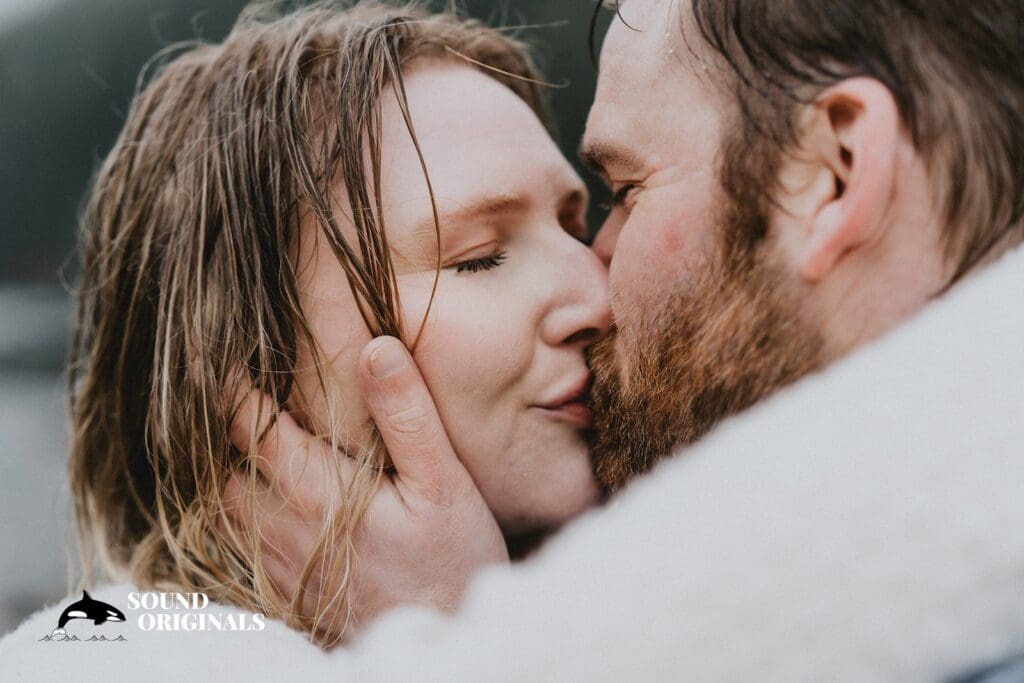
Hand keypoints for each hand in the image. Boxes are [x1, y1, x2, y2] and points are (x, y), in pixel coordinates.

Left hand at [219, 336, 507, 643]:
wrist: (447, 641)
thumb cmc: (454, 558)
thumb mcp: (444, 480)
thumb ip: (407, 415)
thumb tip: (376, 348)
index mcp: (318, 494)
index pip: (250, 428)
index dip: (232, 390)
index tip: (230, 359)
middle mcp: (285, 532)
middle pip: (225, 472)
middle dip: (229, 437)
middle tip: (248, 403)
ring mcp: (281, 569)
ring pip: (226, 513)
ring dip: (233, 478)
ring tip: (256, 450)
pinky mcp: (287, 596)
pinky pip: (240, 551)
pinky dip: (242, 520)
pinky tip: (272, 506)